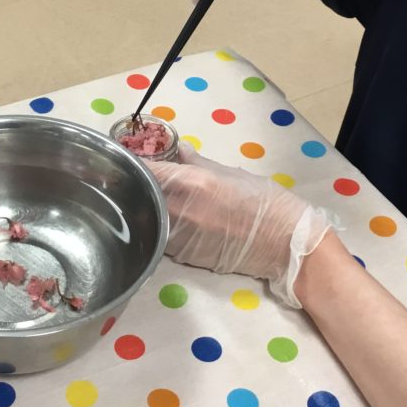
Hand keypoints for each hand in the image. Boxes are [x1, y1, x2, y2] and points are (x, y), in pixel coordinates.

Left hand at [147, 148, 332, 306]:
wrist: (283, 242)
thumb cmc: (263, 201)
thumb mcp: (230, 172)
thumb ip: (197, 161)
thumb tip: (178, 149)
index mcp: (191, 183)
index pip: (145, 170)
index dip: (130, 163)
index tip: (123, 159)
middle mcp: (179, 210)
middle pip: (140, 195)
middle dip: (133, 185)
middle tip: (129, 177)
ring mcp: (180, 236)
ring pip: (147, 218)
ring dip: (143, 207)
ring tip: (144, 197)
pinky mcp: (184, 256)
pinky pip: (160, 236)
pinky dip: (157, 226)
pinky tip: (164, 219)